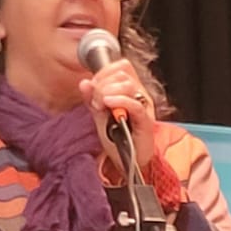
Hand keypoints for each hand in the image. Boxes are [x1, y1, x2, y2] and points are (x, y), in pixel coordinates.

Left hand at [79, 58, 155, 172]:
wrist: (129, 164)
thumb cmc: (119, 141)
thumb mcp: (100, 116)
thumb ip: (92, 99)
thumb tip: (84, 82)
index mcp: (130, 90)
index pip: (120, 67)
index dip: (103, 73)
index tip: (92, 88)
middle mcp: (139, 95)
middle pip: (122, 73)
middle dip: (102, 84)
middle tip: (95, 102)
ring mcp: (144, 107)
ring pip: (128, 84)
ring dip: (108, 92)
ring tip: (101, 107)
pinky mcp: (146, 120)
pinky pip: (134, 104)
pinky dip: (119, 101)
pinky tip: (107, 104)